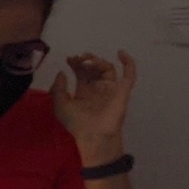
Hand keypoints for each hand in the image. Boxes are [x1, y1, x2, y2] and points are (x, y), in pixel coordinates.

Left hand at [54, 49, 136, 163]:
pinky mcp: (123, 90)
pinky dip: (128, 62)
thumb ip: (58, 89)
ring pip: (108, 68)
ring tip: (88, 61)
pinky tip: (120, 53)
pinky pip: (130, 74)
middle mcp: (98, 88)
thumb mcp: (60, 105)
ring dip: (98, 61)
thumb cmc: (77, 123)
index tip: (70, 58)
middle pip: (94, 68)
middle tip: (79, 58)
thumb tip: (62, 73)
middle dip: (86, 60)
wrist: (93, 135)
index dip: (76, 63)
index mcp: (84, 91)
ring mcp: (111, 88)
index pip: (82, 72)